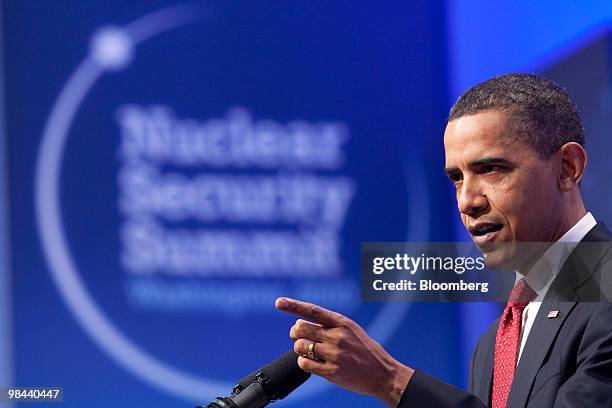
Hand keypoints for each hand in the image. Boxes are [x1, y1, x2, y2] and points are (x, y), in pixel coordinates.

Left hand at [275, 297, 413, 406]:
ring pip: (299, 346)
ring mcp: (334, 354)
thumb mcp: (351, 329)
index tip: (279, 302)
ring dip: (299, 348)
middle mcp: (337, 336)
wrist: (382, 374)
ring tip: (309, 351)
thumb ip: (329, 324)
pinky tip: (312, 362)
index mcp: (342, 322)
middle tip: (299, 336)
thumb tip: (301, 322)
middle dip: (295, 332)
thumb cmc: (364, 350)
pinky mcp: (332, 372)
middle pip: (301, 328)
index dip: (294, 305)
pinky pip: (304, 364)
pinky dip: (303, 362)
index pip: (313, 310)